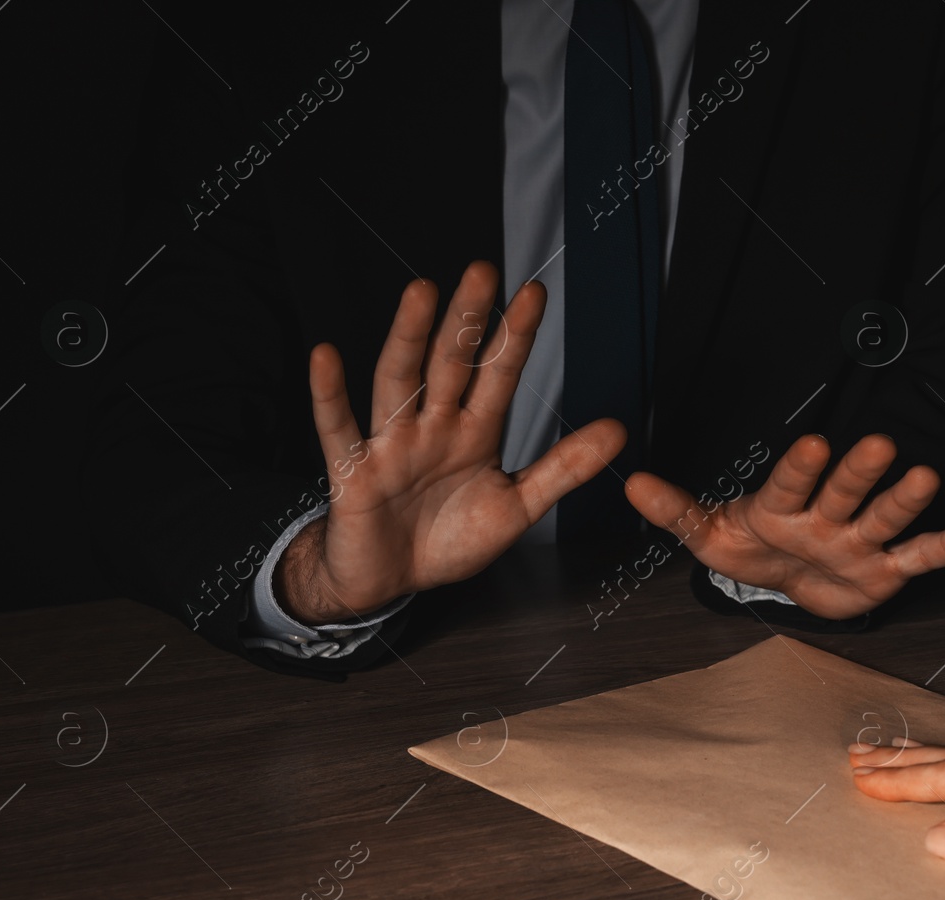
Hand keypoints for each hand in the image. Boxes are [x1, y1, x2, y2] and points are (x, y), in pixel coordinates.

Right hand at [276, 261, 626, 623]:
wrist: (389, 582)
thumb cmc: (447, 540)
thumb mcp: (517, 506)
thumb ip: (564, 468)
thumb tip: (618, 430)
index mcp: (473, 432)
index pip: (498, 374)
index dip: (514, 336)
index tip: (533, 294)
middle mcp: (433, 426)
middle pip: (450, 363)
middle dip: (467, 319)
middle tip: (484, 271)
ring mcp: (391, 443)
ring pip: (400, 380)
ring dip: (408, 336)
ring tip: (422, 291)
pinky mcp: (353, 471)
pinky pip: (340, 429)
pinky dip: (330, 394)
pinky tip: (326, 357)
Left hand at [624, 434, 944, 618]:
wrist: (783, 579)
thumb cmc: (748, 548)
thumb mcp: (707, 533)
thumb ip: (676, 511)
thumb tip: (632, 484)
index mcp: (781, 506)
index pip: (790, 483)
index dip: (801, 467)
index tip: (814, 444)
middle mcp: (825, 517)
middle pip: (843, 491)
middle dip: (858, 472)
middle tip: (878, 445)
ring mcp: (857, 541)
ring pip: (883, 518)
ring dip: (905, 501)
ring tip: (927, 478)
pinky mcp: (883, 570)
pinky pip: (918, 558)